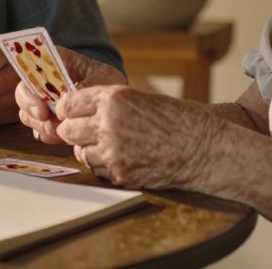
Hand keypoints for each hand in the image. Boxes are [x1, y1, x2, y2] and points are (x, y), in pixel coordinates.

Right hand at [16, 46, 125, 143]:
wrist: (117, 106)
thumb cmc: (109, 85)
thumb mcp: (104, 80)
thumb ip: (85, 87)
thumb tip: (65, 101)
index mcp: (59, 61)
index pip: (35, 59)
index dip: (30, 76)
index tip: (40, 98)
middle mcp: (46, 80)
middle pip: (24, 89)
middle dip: (29, 107)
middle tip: (45, 120)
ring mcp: (45, 101)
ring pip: (27, 112)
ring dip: (39, 124)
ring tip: (59, 132)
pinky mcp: (48, 120)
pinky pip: (38, 129)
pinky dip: (47, 135)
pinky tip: (62, 138)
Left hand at [55, 85, 220, 190]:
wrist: (204, 149)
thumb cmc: (179, 120)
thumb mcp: (141, 98)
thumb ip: (110, 103)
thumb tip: (82, 109)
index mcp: (113, 98)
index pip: (69, 103)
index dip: (68, 109)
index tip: (70, 113)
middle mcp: (108, 124)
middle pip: (67, 130)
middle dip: (73, 131)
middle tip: (84, 132)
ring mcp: (112, 152)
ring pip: (80, 153)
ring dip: (89, 150)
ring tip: (108, 146)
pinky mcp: (120, 174)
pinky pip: (97, 171)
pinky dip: (103, 166)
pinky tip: (121, 159)